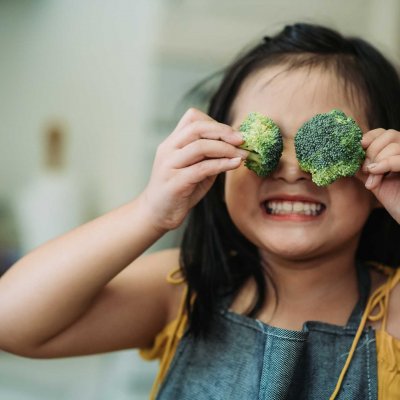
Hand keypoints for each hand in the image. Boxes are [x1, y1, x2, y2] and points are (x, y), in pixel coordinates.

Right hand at [140, 108, 247, 231]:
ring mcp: (169, 165)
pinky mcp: (175, 182)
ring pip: (200, 146)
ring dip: (226, 149)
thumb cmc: (180, 190)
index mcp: (172, 142)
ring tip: (242, 155)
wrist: (158, 214)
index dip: (215, 123)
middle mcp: (168, 150)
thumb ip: (210, 156)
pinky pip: (202, 168)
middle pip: (197, 128)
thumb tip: (237, 146)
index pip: (192, 118)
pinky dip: (222, 164)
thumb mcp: (196, 168)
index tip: (233, 134)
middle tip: (242, 140)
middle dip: (223, 131)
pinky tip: (235, 164)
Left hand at [360, 128, 399, 222]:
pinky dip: (385, 163)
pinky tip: (375, 172)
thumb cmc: (395, 200)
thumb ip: (362, 167)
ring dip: (377, 161)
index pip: (383, 132)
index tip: (359, 147)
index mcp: (398, 151)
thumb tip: (343, 157)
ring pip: (393, 146)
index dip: (370, 137)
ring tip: (373, 177)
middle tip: (366, 169)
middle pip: (389, 134)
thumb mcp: (374, 180)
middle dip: (372, 151)